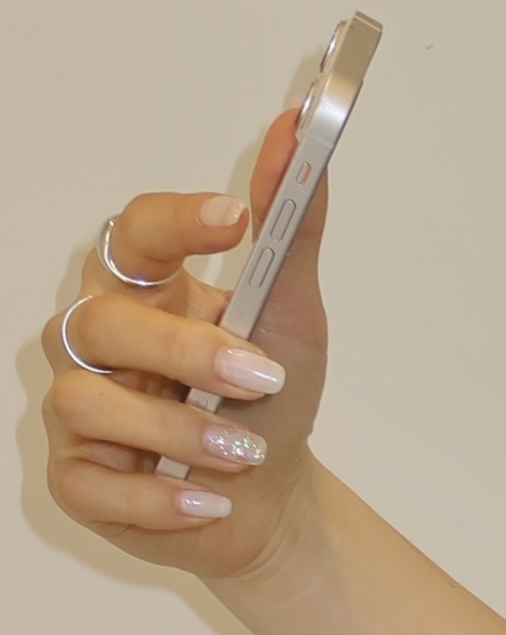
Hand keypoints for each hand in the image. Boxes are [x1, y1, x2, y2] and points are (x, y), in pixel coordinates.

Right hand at [41, 101, 325, 584]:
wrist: (269, 499)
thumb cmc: (265, 402)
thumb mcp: (291, 317)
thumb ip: (291, 229)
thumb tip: (299, 132)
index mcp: (143, 290)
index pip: (134, 235)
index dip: (175, 223)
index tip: (235, 218)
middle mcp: (96, 341)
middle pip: (105, 322)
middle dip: (185, 350)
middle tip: (258, 375)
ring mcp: (78, 410)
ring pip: (88, 401)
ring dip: (175, 431)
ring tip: (243, 451)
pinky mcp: (77, 480)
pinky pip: (93, 483)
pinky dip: (158, 499)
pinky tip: (211, 502)